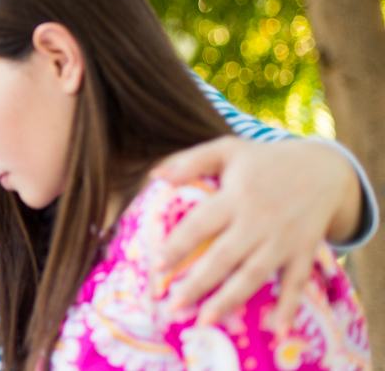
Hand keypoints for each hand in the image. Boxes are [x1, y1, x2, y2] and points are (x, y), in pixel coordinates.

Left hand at [150, 136, 360, 334]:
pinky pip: (295, 283)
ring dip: (230, 300)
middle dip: (198, 283)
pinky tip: (275, 330)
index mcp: (235, 196)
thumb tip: (156, 174)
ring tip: (205, 321)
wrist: (323, 168)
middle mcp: (257, 221)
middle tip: (173, 306)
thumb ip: (191, 160)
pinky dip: (288, 307)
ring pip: (254, 274)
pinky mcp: (303, 252)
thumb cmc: (265, 160)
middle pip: (224, 256)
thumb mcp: (228, 149)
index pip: (200, 224)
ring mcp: (282, 239)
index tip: (157, 266)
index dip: (178, 245)